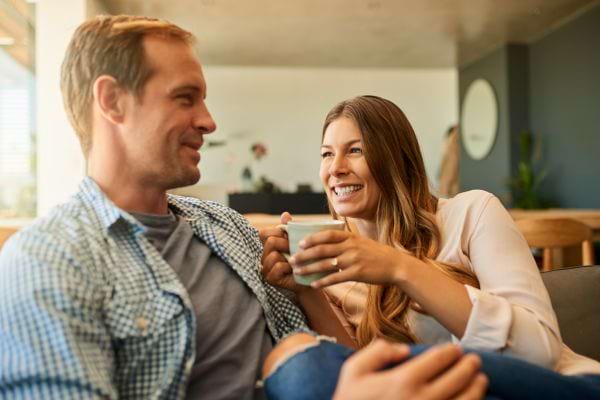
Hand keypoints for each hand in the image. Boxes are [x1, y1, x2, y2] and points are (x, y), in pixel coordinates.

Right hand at [259, 212, 304, 292]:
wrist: (311, 279)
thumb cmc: (304, 259)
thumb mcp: (298, 241)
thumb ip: (290, 228)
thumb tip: (285, 214)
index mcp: (268, 246)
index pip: (264, 233)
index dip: (278, 232)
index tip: (289, 237)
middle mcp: (264, 256)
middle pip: (270, 242)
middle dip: (286, 244)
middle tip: (294, 250)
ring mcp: (265, 268)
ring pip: (274, 255)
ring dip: (288, 257)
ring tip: (295, 262)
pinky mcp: (270, 279)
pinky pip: (278, 266)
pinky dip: (289, 267)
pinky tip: (294, 271)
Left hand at [289, 230, 414, 288]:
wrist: (396, 265)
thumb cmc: (377, 254)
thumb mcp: (361, 241)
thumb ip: (346, 241)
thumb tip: (327, 242)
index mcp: (350, 237)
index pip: (327, 235)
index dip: (312, 238)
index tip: (300, 243)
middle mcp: (350, 247)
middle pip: (322, 249)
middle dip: (304, 255)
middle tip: (292, 260)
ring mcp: (353, 260)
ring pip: (325, 264)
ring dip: (309, 268)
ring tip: (298, 272)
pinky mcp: (357, 273)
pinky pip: (336, 278)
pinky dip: (323, 282)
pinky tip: (314, 285)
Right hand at [333, 341, 487, 399]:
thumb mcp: (353, 370)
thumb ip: (377, 351)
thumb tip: (405, 350)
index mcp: (404, 380)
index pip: (439, 359)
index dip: (451, 351)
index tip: (456, 349)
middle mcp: (423, 399)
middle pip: (458, 378)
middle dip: (469, 365)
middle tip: (474, 360)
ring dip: (477, 387)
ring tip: (481, 379)